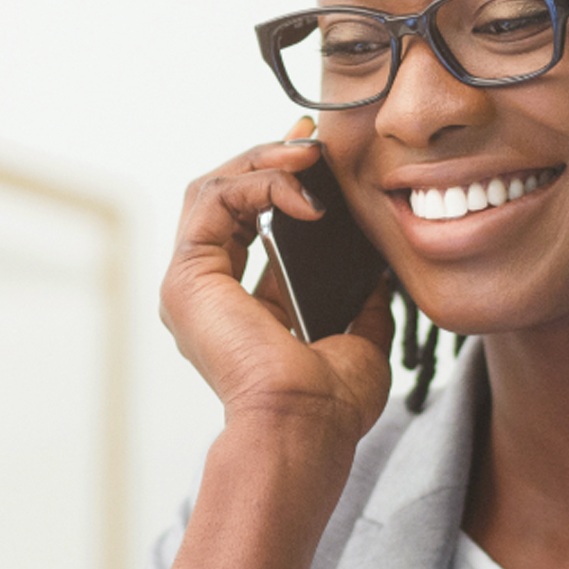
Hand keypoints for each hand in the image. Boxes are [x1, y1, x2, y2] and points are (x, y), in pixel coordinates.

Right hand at [159, 118, 394, 446]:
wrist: (306, 427)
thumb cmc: (329, 402)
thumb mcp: (360, 339)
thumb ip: (362, 304)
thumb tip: (381, 274)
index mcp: (239, 306)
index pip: (249, 221)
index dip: (281, 182)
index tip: (319, 157)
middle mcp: (207, 292)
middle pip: (225, 196)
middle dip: (269, 158)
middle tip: (311, 140)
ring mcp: (190, 285)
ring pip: (212, 189)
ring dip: (261, 161)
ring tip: (307, 155)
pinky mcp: (188, 277)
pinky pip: (213, 201)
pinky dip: (257, 182)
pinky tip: (302, 192)